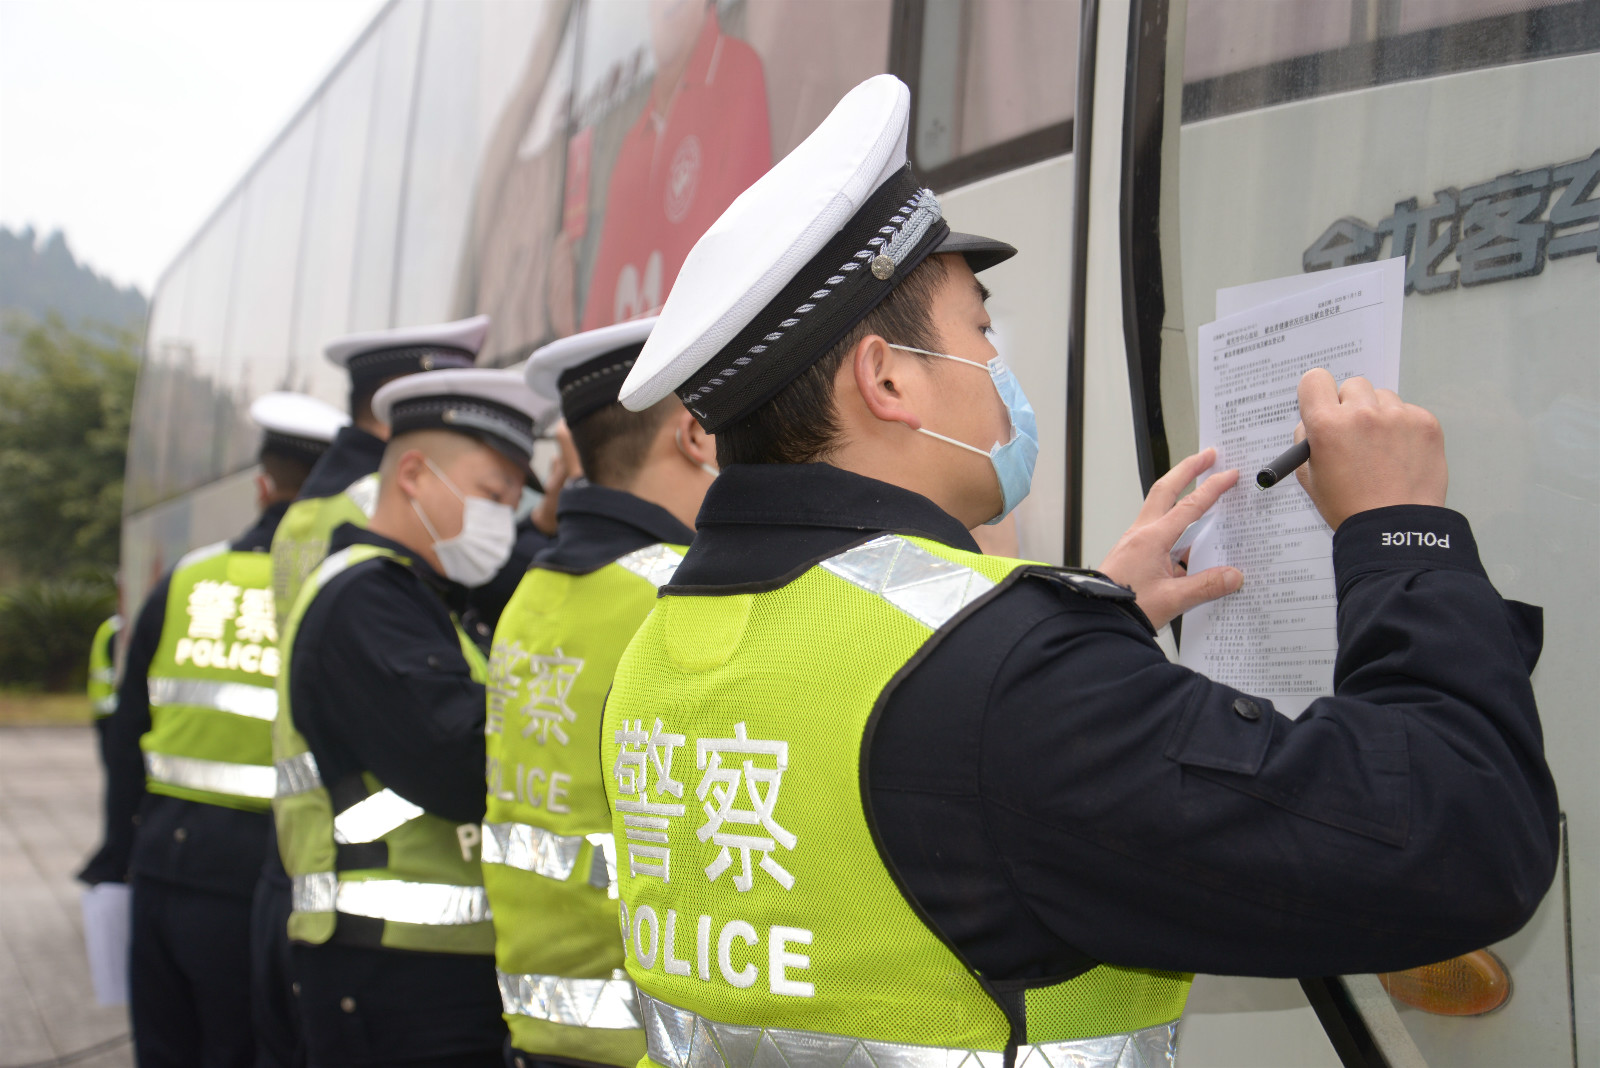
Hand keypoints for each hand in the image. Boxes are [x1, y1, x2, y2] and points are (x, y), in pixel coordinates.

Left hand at [1098, 448, 1242, 630]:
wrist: (1094, 619)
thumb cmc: (1124, 609)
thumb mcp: (1172, 600)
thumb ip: (1206, 586)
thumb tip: (1234, 576)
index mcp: (1151, 539)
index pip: (1189, 506)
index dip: (1211, 489)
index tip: (1229, 473)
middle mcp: (1140, 534)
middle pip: (1165, 490)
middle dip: (1187, 470)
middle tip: (1208, 455)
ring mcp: (1134, 542)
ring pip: (1159, 508)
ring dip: (1178, 493)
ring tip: (1199, 486)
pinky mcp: (1132, 554)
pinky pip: (1157, 531)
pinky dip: (1173, 525)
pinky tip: (1188, 539)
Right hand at [1294, 369, 1446, 530]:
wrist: (1394, 529)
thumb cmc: (1350, 508)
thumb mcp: (1310, 477)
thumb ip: (1306, 441)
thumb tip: (1313, 421)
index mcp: (1327, 425)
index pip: (1315, 379)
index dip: (1317, 393)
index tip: (1323, 403)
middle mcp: (1362, 414)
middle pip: (1353, 385)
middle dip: (1351, 405)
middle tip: (1355, 434)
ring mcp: (1397, 417)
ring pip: (1383, 397)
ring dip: (1380, 415)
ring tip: (1381, 450)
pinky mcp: (1425, 423)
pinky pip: (1409, 411)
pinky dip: (1404, 428)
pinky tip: (1400, 455)